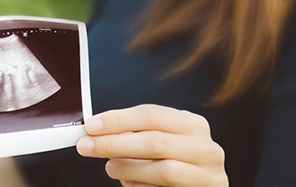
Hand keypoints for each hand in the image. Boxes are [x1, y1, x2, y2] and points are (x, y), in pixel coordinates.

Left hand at [76, 105, 227, 186]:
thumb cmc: (177, 162)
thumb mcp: (162, 141)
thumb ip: (135, 135)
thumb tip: (96, 132)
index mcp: (193, 125)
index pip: (151, 115)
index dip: (118, 120)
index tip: (91, 126)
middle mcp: (207, 148)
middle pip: (155, 141)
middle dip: (115, 143)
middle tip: (87, 146)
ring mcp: (209, 175)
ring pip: (164, 169)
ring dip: (129, 168)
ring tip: (110, 168)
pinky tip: (130, 184)